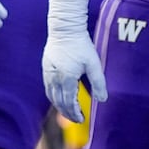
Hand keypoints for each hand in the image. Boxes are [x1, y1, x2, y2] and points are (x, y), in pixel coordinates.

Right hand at [44, 0, 104, 122]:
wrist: (65, 29)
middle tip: (76, 119)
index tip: (82, 119)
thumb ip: (98, 82)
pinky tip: (59, 98)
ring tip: (69, 112)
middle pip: (59, 102)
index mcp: (67, 78)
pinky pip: (48, 88)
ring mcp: (48, 74)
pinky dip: (54, 97)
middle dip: (68, 113)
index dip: (75, 113)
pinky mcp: (46, 69)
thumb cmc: (81, 45)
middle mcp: (55, 78)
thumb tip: (102, 100)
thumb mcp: (94, 63)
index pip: (69, 102)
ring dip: (60, 107)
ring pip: (52, 96)